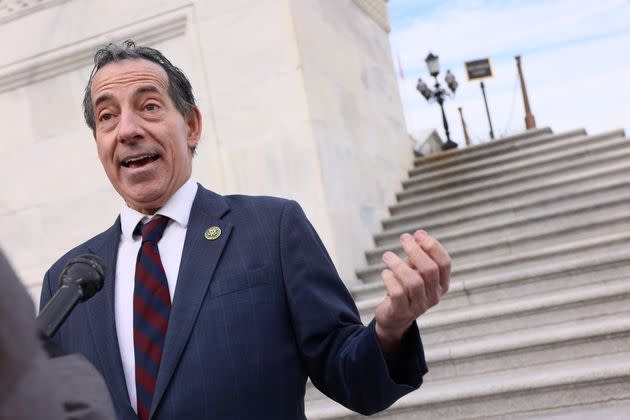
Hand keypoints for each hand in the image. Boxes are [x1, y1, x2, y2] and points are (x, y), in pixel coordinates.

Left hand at [375, 230, 450, 353]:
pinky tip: (385, 273)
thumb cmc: (406, 287)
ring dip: (399, 265)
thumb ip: (417, 253)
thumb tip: (420, 233)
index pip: (444, 263)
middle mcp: (434, 296)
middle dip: (415, 251)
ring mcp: (420, 306)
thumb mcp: (414, 269)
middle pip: (430, 270)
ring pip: (413, 282)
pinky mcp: (402, 312)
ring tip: (387, 256)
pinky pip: (398, 293)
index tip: (418, 234)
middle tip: (403, 238)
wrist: (394, 317)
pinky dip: (390, 279)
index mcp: (442, 284)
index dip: (432, 246)